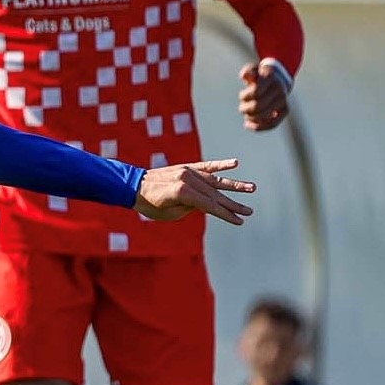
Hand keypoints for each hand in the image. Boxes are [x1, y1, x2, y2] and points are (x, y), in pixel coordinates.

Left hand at [134, 159, 254, 223]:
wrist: (133, 186)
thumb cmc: (149, 205)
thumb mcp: (170, 213)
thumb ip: (191, 207)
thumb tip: (207, 202)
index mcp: (183, 192)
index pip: (210, 205)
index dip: (226, 214)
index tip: (240, 220)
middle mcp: (188, 179)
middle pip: (216, 194)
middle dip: (233, 204)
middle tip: (250, 211)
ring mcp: (188, 171)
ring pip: (216, 180)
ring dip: (234, 185)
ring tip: (252, 188)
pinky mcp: (186, 167)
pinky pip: (206, 165)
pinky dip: (220, 164)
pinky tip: (235, 164)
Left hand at [238, 61, 290, 131]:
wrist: (278, 79)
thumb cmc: (260, 76)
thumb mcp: (253, 70)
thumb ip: (248, 72)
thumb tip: (244, 75)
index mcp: (271, 78)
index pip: (255, 92)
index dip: (244, 97)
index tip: (243, 95)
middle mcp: (279, 89)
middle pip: (257, 106)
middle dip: (245, 109)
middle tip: (242, 107)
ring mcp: (283, 100)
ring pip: (263, 116)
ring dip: (250, 117)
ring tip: (247, 114)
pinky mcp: (285, 110)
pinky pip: (273, 124)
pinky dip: (258, 127)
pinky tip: (247, 125)